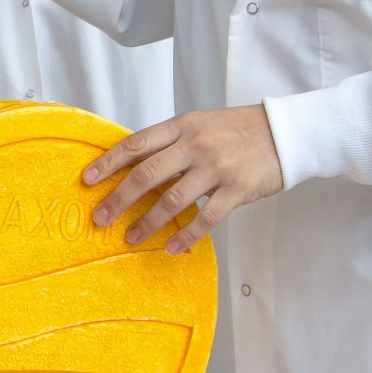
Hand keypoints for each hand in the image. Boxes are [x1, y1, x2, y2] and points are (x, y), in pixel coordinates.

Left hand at [83, 106, 282, 253]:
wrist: (283, 133)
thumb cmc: (238, 130)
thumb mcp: (201, 125)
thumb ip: (172, 143)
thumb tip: (136, 165)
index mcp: (182, 126)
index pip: (136, 144)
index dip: (109, 162)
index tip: (88, 179)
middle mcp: (195, 145)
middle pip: (146, 174)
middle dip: (118, 198)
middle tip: (100, 217)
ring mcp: (216, 167)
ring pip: (172, 199)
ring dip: (147, 222)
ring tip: (130, 237)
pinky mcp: (237, 189)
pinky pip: (205, 218)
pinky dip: (186, 235)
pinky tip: (171, 247)